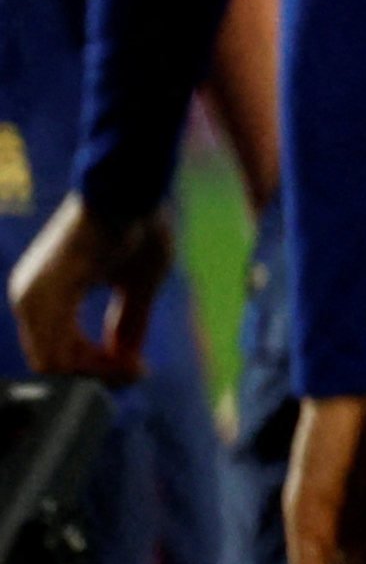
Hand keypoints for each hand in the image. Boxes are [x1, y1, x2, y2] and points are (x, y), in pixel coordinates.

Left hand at [8, 195, 171, 380]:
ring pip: (54, 364)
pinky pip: (57, 353)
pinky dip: (91, 365)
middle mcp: (28, 298)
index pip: (59, 351)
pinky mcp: (43, 297)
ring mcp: (32, 297)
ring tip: (135, 366)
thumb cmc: (138, 225)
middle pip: (55, 364)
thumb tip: (127, 360)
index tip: (138, 369)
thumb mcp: (137, 283)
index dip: (98, 369)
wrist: (133, 188)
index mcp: (46, 293)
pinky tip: (123, 359)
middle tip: (138, 372)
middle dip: (99, 374)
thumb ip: (127, 321)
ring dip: (97, 373)